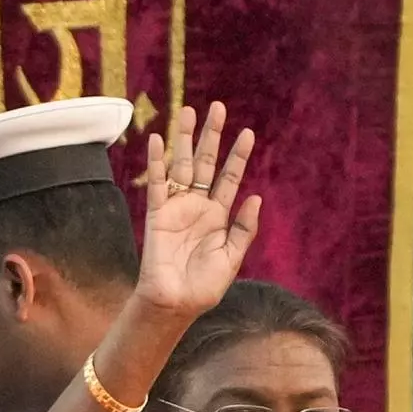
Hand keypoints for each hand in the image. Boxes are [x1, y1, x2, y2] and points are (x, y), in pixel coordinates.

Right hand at [132, 103, 260, 321]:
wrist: (176, 304)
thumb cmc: (203, 287)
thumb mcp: (231, 259)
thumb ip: (243, 229)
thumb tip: (255, 197)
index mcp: (218, 216)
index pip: (229, 178)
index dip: (238, 156)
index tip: (247, 133)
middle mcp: (197, 206)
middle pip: (204, 162)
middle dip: (210, 136)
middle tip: (217, 107)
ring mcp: (176, 207)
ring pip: (180, 165)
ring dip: (183, 139)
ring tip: (187, 111)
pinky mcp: (157, 214)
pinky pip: (157, 183)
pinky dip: (157, 162)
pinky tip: (159, 140)